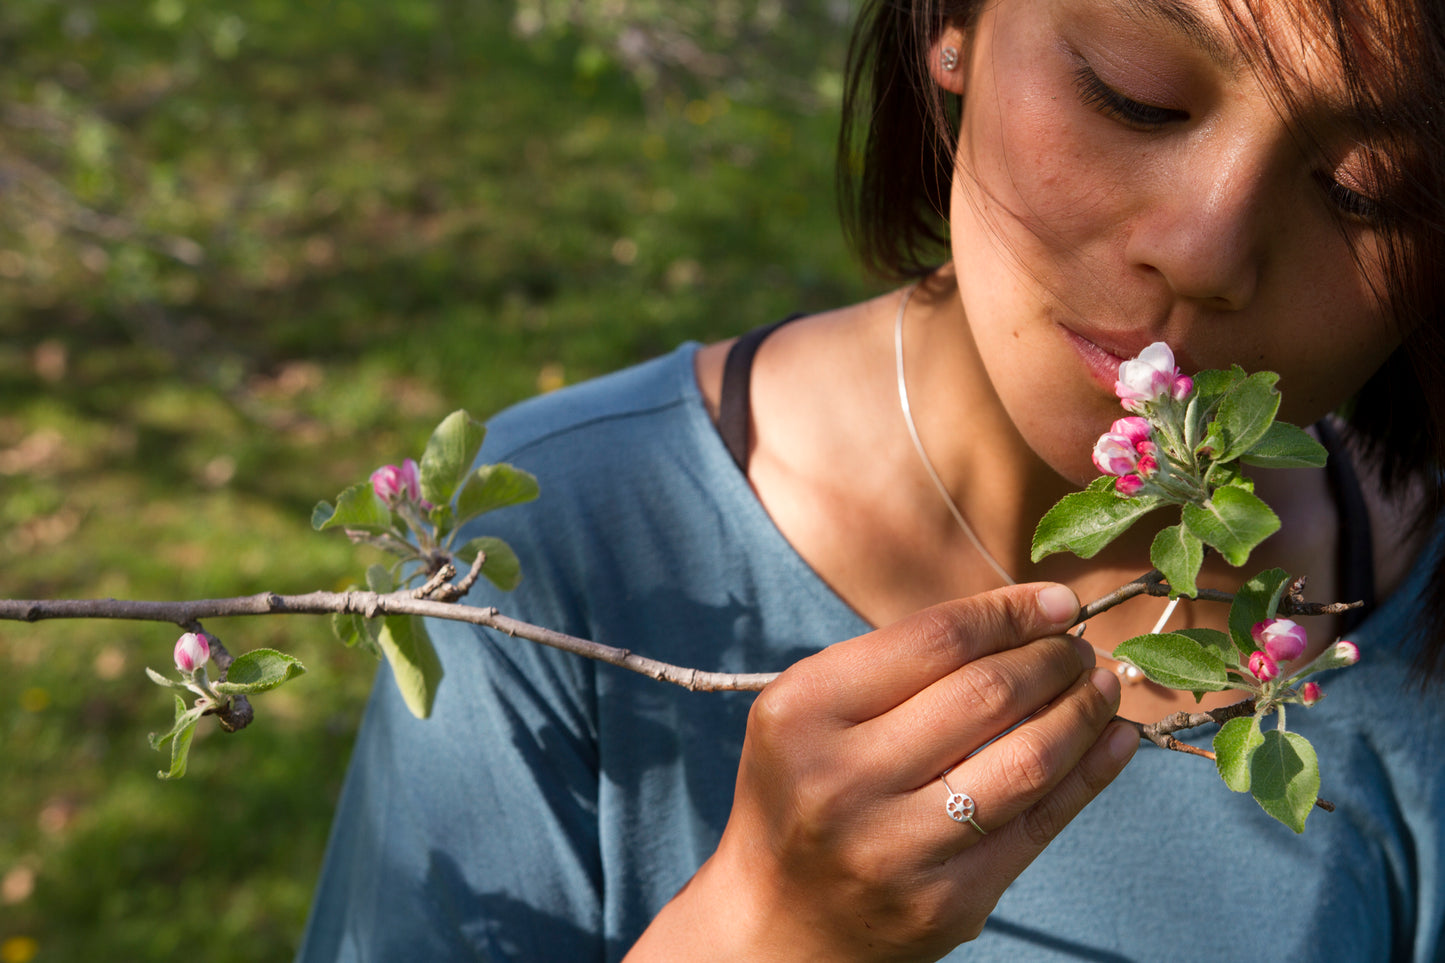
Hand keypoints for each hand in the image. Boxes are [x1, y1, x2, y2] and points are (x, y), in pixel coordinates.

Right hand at [630, 583, 1136, 961]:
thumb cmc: (804, 789)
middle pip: (985, 694)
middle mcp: (843, 779)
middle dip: (1052, 658)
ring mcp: (896, 848)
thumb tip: (1025, 618)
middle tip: (1079, 645)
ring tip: (1101, 684)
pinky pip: (1040, 826)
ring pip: (1026, 761)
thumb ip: (898, 664)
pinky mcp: (947, 903)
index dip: (1010, 612)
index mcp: (804, 712)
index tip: (1059, 602)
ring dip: (1081, 711)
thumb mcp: (814, 711)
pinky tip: (1115, 739)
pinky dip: (1090, 775)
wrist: (780, 920)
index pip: (935, 639)